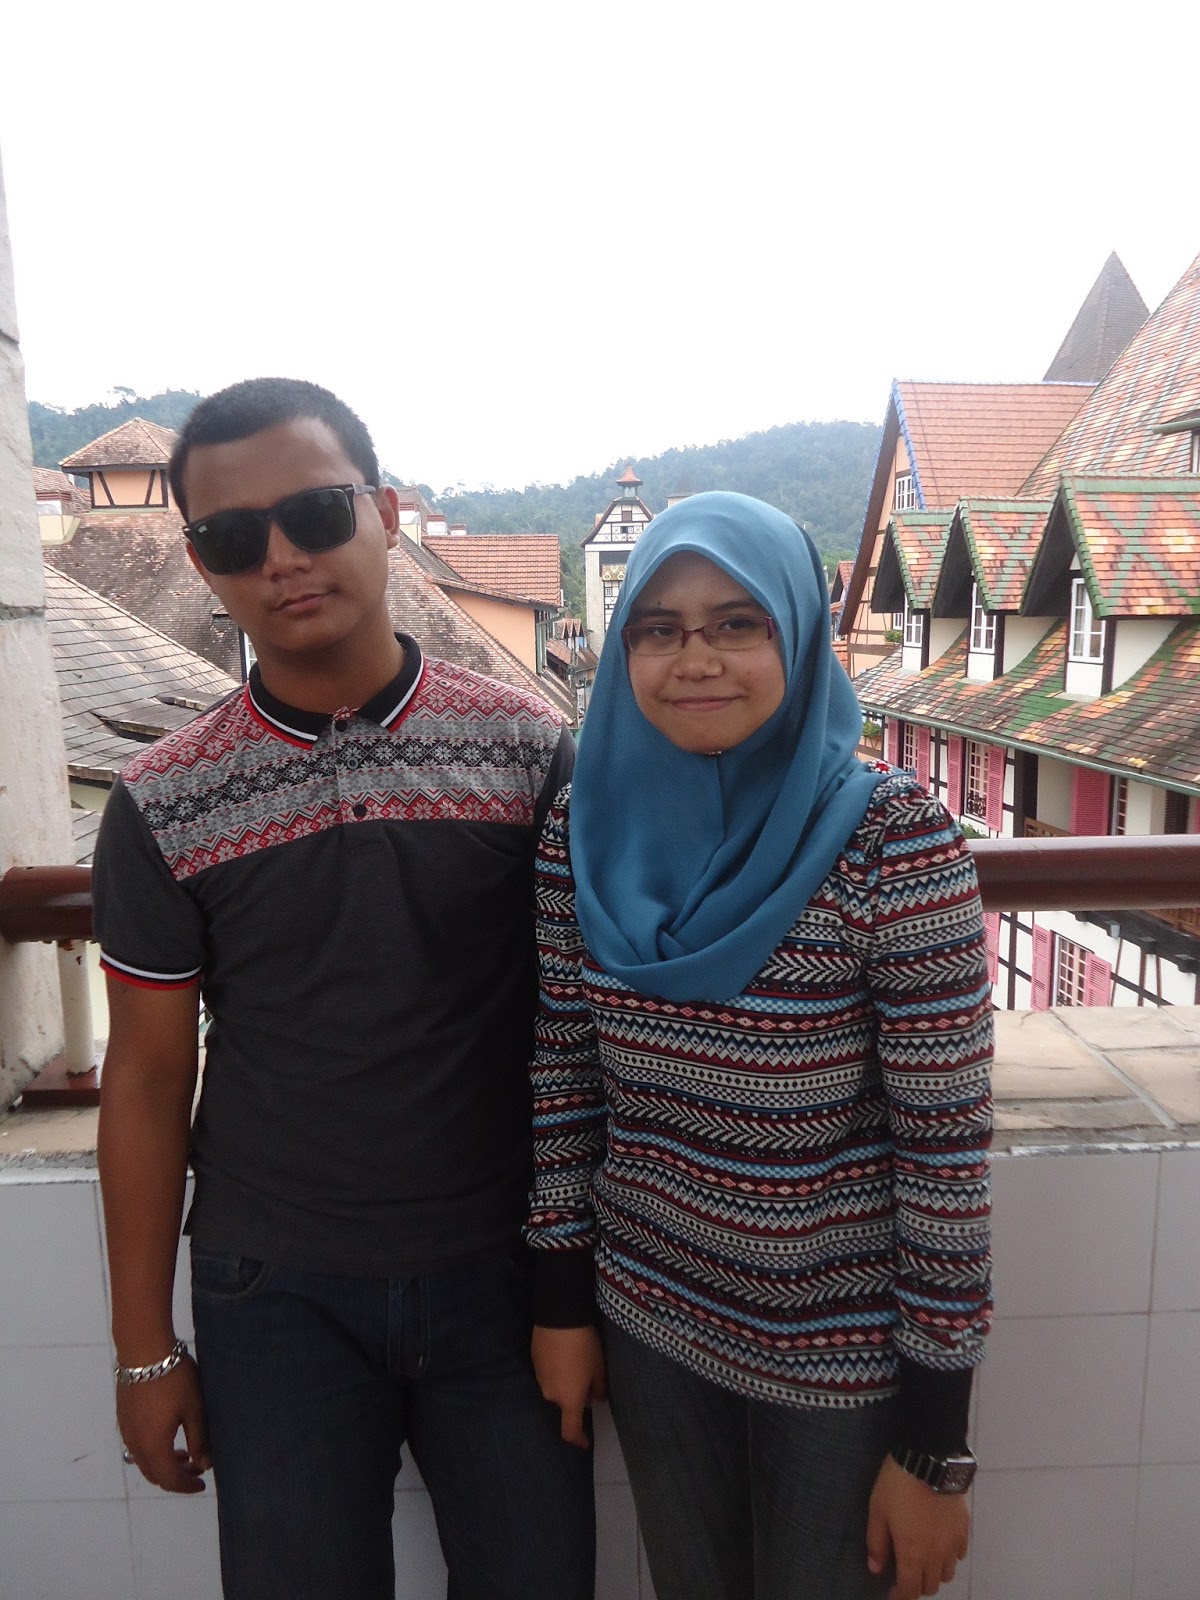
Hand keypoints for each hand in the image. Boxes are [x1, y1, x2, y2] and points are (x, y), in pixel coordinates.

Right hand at [117, 1357, 210, 1492]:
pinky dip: (153, 1451)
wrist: (144, 1350)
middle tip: (197, 1468)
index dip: (186, 1486)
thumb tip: (204, 1464)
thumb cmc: (174, 1379)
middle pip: (154, 1474)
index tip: (202, 1483)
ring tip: (184, 1453)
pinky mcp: (123, 1418)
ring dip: (164, 1463)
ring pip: (144, 1461)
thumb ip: (199, 1440)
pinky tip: (167, 1436)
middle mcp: (135, 1445)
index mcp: (154, 1447)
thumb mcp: (194, 1409)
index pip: (170, 1479)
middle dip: (176, 1477)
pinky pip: (137, 1446)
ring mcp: (126, 1432)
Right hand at [531, 1324, 606, 1448]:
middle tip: (588, 1380)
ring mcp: (540, 1378)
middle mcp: (551, 1394)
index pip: (570, 1430)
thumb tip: (597, 1399)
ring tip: (576, 1362)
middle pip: (564, 1404)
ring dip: (565, 1382)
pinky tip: (564, 1354)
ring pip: (555, 1388)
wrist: (559, 1318)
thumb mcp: (599, 1367)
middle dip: (576, 1398)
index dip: (579, 1440)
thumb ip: (599, 1388)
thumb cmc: (583, 1347)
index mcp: (569, 1400)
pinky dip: (556, 1370)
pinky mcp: (534, 1362)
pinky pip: (548, 1373)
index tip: (586, 1442)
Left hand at [866, 1453, 969, 1599]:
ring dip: (934, 1572)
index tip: (891, 1593)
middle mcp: (936, 1556)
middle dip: (916, 1585)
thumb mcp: (877, 1510)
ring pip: (947, 1574)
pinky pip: (959, 1555)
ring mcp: (953, 1543)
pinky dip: (950, 1557)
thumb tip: (875, 1568)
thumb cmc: (898, 1485)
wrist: (930, 1458)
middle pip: (930, 1586)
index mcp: (912, 1554)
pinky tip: (940, 1543)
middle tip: (904, 1572)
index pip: (909, 1591)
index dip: (899, 1597)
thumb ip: (876, 1543)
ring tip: (923, 1559)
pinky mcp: (965, 1529)